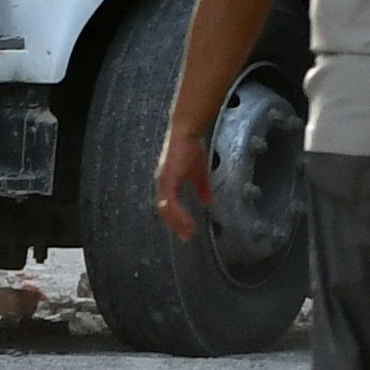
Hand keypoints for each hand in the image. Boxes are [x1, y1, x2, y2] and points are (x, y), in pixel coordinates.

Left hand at [154, 125, 209, 239]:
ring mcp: (163, 182)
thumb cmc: (191, 149)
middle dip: (175, 225)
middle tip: (186, 238)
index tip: (187, 232)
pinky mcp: (166, 179)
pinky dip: (177, 213)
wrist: (187, 132)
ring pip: (165, 209)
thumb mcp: (199, 173)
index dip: (176, 220)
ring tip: (187, 233)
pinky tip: (186, 220)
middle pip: (164, 211)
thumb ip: (202, 188)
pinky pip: (169, 201)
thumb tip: (208, 202)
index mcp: (167, 184)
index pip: (168, 207)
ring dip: (176, 222)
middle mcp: (162, 185)